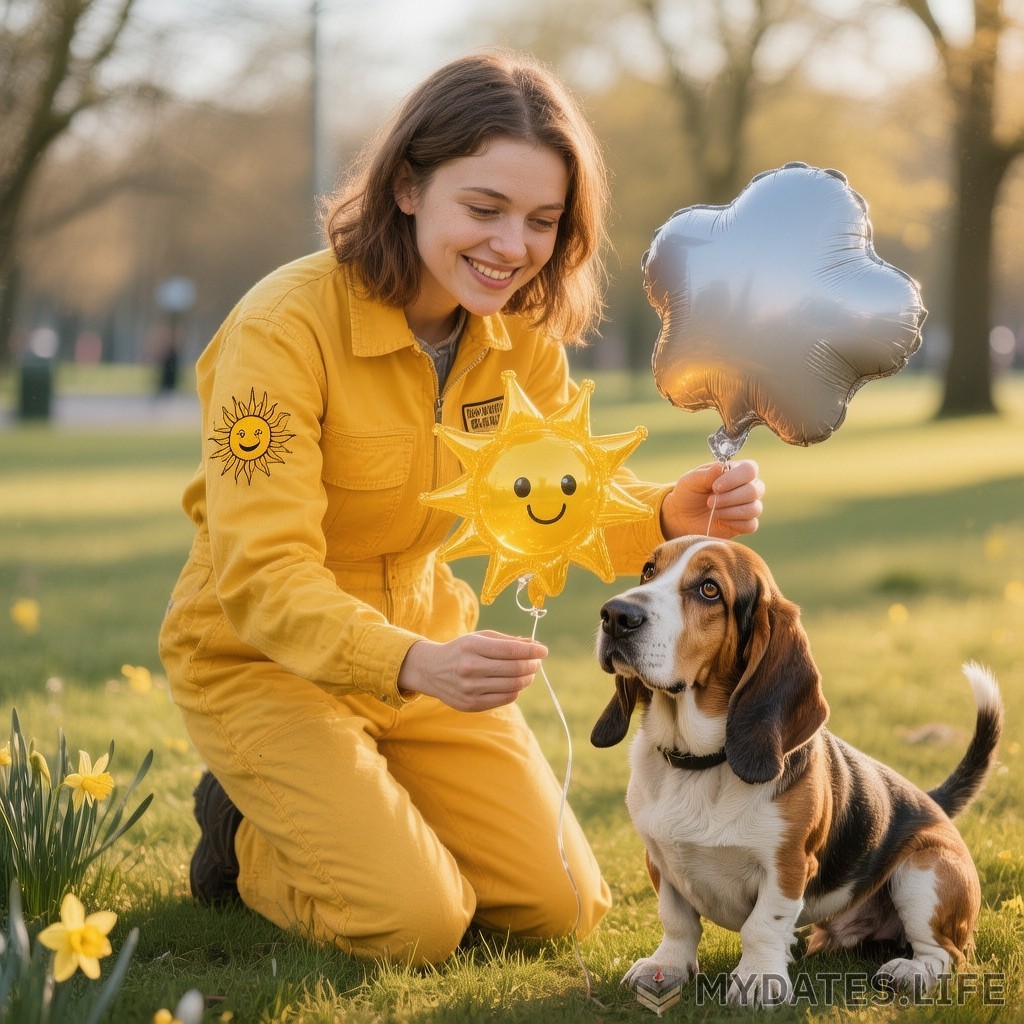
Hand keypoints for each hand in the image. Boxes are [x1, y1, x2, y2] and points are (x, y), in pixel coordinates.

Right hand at [397, 630, 547, 711]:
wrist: (432, 670)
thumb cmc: (462, 650)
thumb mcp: (479, 638)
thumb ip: (507, 641)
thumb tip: (533, 644)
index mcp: (473, 647)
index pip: (511, 650)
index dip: (532, 650)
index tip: (543, 650)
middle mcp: (471, 668)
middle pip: (515, 669)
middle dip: (532, 665)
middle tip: (537, 662)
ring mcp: (471, 688)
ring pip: (513, 686)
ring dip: (527, 678)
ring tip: (528, 672)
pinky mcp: (472, 704)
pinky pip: (505, 699)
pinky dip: (516, 690)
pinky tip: (515, 683)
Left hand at [660, 459, 763, 539]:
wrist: (682, 516)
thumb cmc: (688, 493)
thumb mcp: (691, 480)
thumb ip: (707, 473)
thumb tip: (722, 467)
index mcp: (737, 471)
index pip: (750, 469)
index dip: (735, 478)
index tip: (715, 487)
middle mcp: (747, 486)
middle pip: (754, 490)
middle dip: (730, 498)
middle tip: (709, 502)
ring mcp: (748, 506)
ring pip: (754, 508)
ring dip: (730, 511)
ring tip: (712, 510)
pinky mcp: (745, 524)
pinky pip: (750, 525)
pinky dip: (733, 523)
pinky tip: (720, 519)